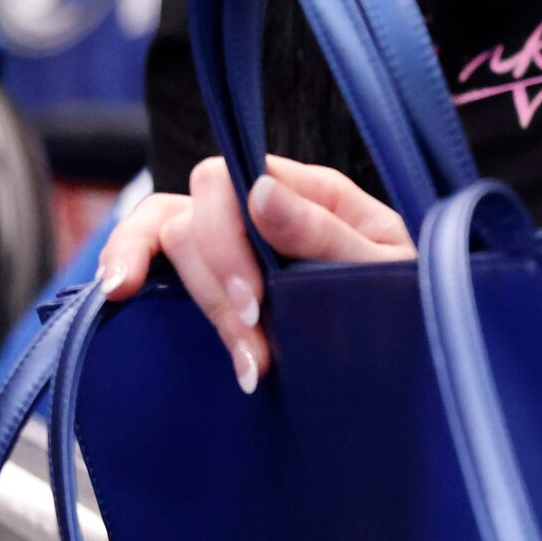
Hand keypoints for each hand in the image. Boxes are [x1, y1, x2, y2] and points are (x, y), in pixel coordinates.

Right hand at [95, 156, 412, 390]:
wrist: (420, 355)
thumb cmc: (411, 300)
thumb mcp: (385, 269)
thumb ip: (324, 233)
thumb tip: (257, 191)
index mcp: (309, 192)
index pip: (227, 179)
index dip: (223, 241)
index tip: (251, 306)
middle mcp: (263, 210)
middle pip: (190, 216)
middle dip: (215, 288)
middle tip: (256, 352)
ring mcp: (233, 247)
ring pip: (166, 240)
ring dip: (191, 301)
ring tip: (242, 361)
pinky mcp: (214, 286)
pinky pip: (155, 267)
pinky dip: (133, 280)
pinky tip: (121, 303)